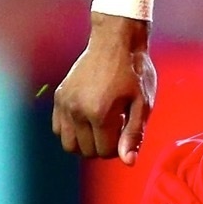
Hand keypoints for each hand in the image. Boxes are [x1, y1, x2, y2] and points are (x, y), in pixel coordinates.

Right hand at [51, 13, 155, 165]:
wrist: (116, 41)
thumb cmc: (135, 71)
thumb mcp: (143, 103)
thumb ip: (134, 134)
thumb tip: (127, 162)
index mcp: (100, 114)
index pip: (105, 152)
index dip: (119, 147)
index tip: (126, 129)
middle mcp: (78, 111)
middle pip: (86, 151)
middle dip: (103, 145)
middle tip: (116, 125)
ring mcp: (65, 104)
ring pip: (69, 145)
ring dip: (86, 142)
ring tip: (101, 125)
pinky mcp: (59, 97)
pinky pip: (58, 129)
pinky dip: (72, 131)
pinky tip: (87, 119)